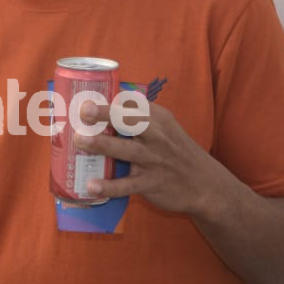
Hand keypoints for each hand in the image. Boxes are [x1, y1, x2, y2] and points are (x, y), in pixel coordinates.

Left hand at [75, 98, 230, 217]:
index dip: (109, 100)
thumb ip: (137, 118)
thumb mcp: (164, 127)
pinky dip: (110, 186)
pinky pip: (128, 185)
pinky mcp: (152, 183)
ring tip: (79, 141)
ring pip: (127, 150)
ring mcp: (154, 160)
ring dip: (103, 145)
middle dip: (107, 115)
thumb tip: (100, 108)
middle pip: (131, 121)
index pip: (133, 104)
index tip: (84, 97)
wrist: (205, 184)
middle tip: (83, 111)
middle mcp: (156, 136)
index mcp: (157, 118)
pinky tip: (91, 186)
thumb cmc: (175, 150)